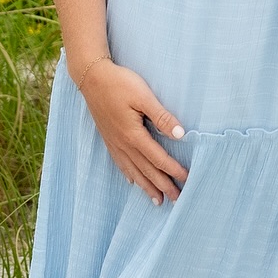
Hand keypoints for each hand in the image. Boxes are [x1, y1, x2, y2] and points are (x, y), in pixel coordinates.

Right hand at [74, 55, 187, 203]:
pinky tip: (133, 181)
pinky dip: (130, 175)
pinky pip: (120, 163)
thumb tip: (181, 135)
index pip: (158, 158)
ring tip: (158, 201)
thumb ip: (162, 117)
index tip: (187, 179)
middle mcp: (123, 144)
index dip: (173, 170)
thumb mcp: (143, 96)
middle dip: (162, 186)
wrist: (91, 77)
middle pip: (146, 170)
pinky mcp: (108, 139)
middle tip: (177, 199)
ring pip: (133, 171)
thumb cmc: (119, 83)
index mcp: (133, 135)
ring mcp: (114, 143)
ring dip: (147, 186)